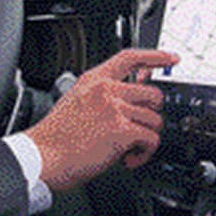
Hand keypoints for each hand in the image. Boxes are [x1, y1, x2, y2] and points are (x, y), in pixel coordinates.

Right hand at [24, 48, 178, 191]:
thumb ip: (101, 96)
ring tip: (126, 150)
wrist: (43, 157)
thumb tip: (128, 102)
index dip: (156, 56)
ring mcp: (115, 109)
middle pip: (153, 94)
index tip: (172, 58)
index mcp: (93, 81)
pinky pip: (151, 140)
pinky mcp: (122, 130)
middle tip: (137, 129)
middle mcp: (106, 90)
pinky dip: (144, 154)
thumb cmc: (55, 138)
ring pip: (155, 120)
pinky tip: (127, 159)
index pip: (130, 58)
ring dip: (145, 139)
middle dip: (150, 115)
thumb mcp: (75, 102)